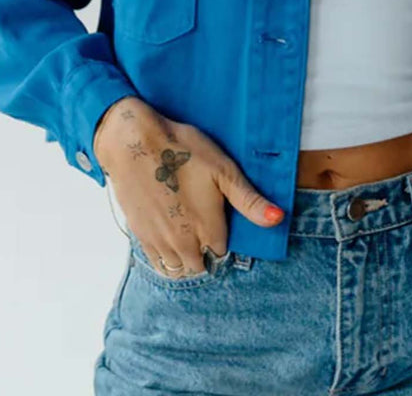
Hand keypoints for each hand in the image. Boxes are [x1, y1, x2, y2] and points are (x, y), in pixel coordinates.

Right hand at [93, 97, 283, 276]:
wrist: (133, 142)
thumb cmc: (182, 150)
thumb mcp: (223, 170)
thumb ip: (249, 200)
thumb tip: (278, 219)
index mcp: (207, 230)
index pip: (222, 254)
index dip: (223, 239)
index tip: (220, 221)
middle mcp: (183, 244)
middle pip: (200, 266)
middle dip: (205, 254)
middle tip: (205, 228)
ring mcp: (158, 242)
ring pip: (177, 268)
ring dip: (185, 259)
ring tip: (188, 233)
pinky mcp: (139, 234)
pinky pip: (156, 261)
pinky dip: (164, 256)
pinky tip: (167, 233)